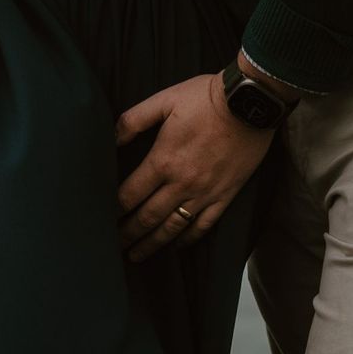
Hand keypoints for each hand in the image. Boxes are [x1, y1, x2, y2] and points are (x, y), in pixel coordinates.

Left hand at [115, 71, 275, 260]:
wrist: (250, 103)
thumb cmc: (206, 98)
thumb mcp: (165, 100)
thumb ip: (134, 119)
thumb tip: (112, 138)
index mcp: (163, 160)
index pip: (130, 194)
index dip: (113, 209)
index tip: (102, 219)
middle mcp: (182, 183)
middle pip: (147, 217)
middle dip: (128, 234)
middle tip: (113, 246)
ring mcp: (205, 193)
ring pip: (173, 227)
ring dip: (153, 244)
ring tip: (137, 255)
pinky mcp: (225, 195)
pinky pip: (204, 225)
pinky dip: (188, 239)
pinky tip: (177, 245)